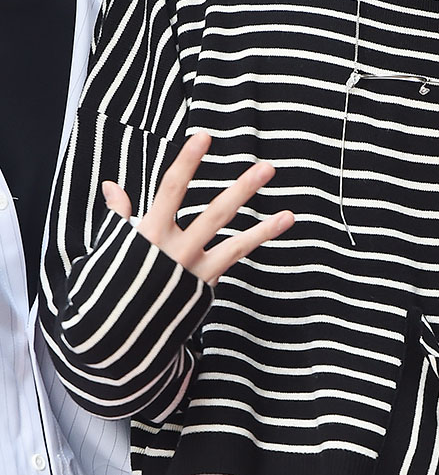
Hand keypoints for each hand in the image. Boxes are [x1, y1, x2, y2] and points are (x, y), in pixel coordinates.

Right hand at [101, 131, 293, 285]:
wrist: (114, 337)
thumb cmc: (111, 284)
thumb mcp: (112, 247)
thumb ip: (120, 215)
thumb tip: (111, 185)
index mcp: (149, 234)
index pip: (171, 189)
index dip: (188, 162)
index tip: (204, 137)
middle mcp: (175, 251)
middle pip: (215, 214)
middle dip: (242, 190)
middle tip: (267, 168)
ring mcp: (192, 272)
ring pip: (234, 244)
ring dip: (264, 228)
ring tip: (290, 214)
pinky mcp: (203, 287)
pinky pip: (233, 261)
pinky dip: (254, 242)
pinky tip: (278, 226)